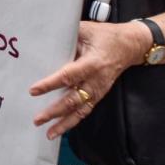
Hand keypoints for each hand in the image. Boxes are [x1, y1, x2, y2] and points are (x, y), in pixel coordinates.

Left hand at [30, 20, 150, 139]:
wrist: (130, 45)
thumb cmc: (105, 36)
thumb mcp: (86, 30)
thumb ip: (67, 36)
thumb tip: (44, 40)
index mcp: (92, 63)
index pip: (68, 76)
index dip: (50, 84)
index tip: (33, 90)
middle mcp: (96, 81)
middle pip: (73, 100)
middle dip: (54, 111)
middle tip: (37, 119)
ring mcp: (98, 90)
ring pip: (80, 111)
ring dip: (64, 123)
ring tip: (48, 133)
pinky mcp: (99, 95)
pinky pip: (85, 111)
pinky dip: (73, 121)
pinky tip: (60, 129)